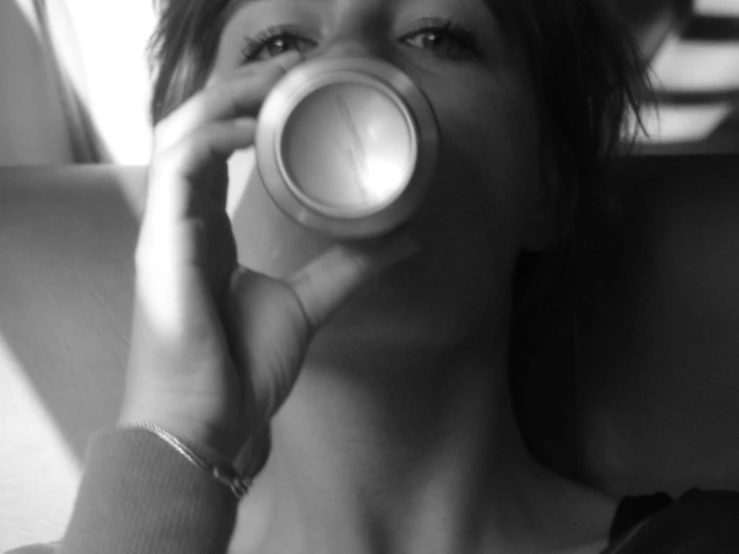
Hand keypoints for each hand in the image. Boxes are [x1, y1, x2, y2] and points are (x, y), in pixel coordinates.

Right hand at [118, 51, 418, 464]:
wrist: (207, 421)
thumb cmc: (239, 369)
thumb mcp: (308, 306)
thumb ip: (350, 268)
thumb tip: (406, 238)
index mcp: (207, 231)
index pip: (217, 151)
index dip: (249, 113)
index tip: (297, 91)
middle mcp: (183, 219)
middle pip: (198, 128)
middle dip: (240, 90)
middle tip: (293, 70)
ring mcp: (167, 227)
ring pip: (181, 132)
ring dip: (226, 98)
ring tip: (276, 80)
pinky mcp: (161, 239)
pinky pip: (179, 165)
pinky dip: (214, 135)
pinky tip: (254, 126)